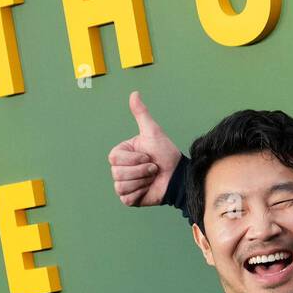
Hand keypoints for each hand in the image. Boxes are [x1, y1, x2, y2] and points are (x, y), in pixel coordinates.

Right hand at [108, 91, 181, 206]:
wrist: (178, 176)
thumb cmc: (166, 154)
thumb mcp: (153, 132)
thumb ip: (142, 114)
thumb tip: (134, 93)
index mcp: (121, 154)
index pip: (114, 158)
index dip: (134, 159)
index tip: (148, 156)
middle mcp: (120, 169)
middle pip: (117, 173)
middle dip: (141, 171)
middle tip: (153, 168)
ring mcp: (124, 185)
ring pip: (121, 186)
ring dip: (142, 181)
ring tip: (152, 178)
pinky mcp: (130, 199)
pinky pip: (126, 198)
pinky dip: (140, 193)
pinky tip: (149, 188)